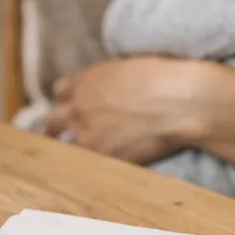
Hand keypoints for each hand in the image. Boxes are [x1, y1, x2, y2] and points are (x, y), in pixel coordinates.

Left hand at [44, 57, 209, 162]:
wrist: (182, 102)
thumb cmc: (164, 78)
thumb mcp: (126, 66)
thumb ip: (105, 81)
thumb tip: (105, 90)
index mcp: (85, 82)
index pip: (61, 92)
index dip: (69, 99)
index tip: (74, 106)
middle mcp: (79, 108)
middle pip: (52, 122)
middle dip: (55, 127)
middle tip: (57, 136)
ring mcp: (88, 135)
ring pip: (66, 147)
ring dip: (75, 148)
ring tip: (77, 157)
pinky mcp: (104, 157)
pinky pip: (87, 164)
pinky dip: (93, 165)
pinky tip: (99, 168)